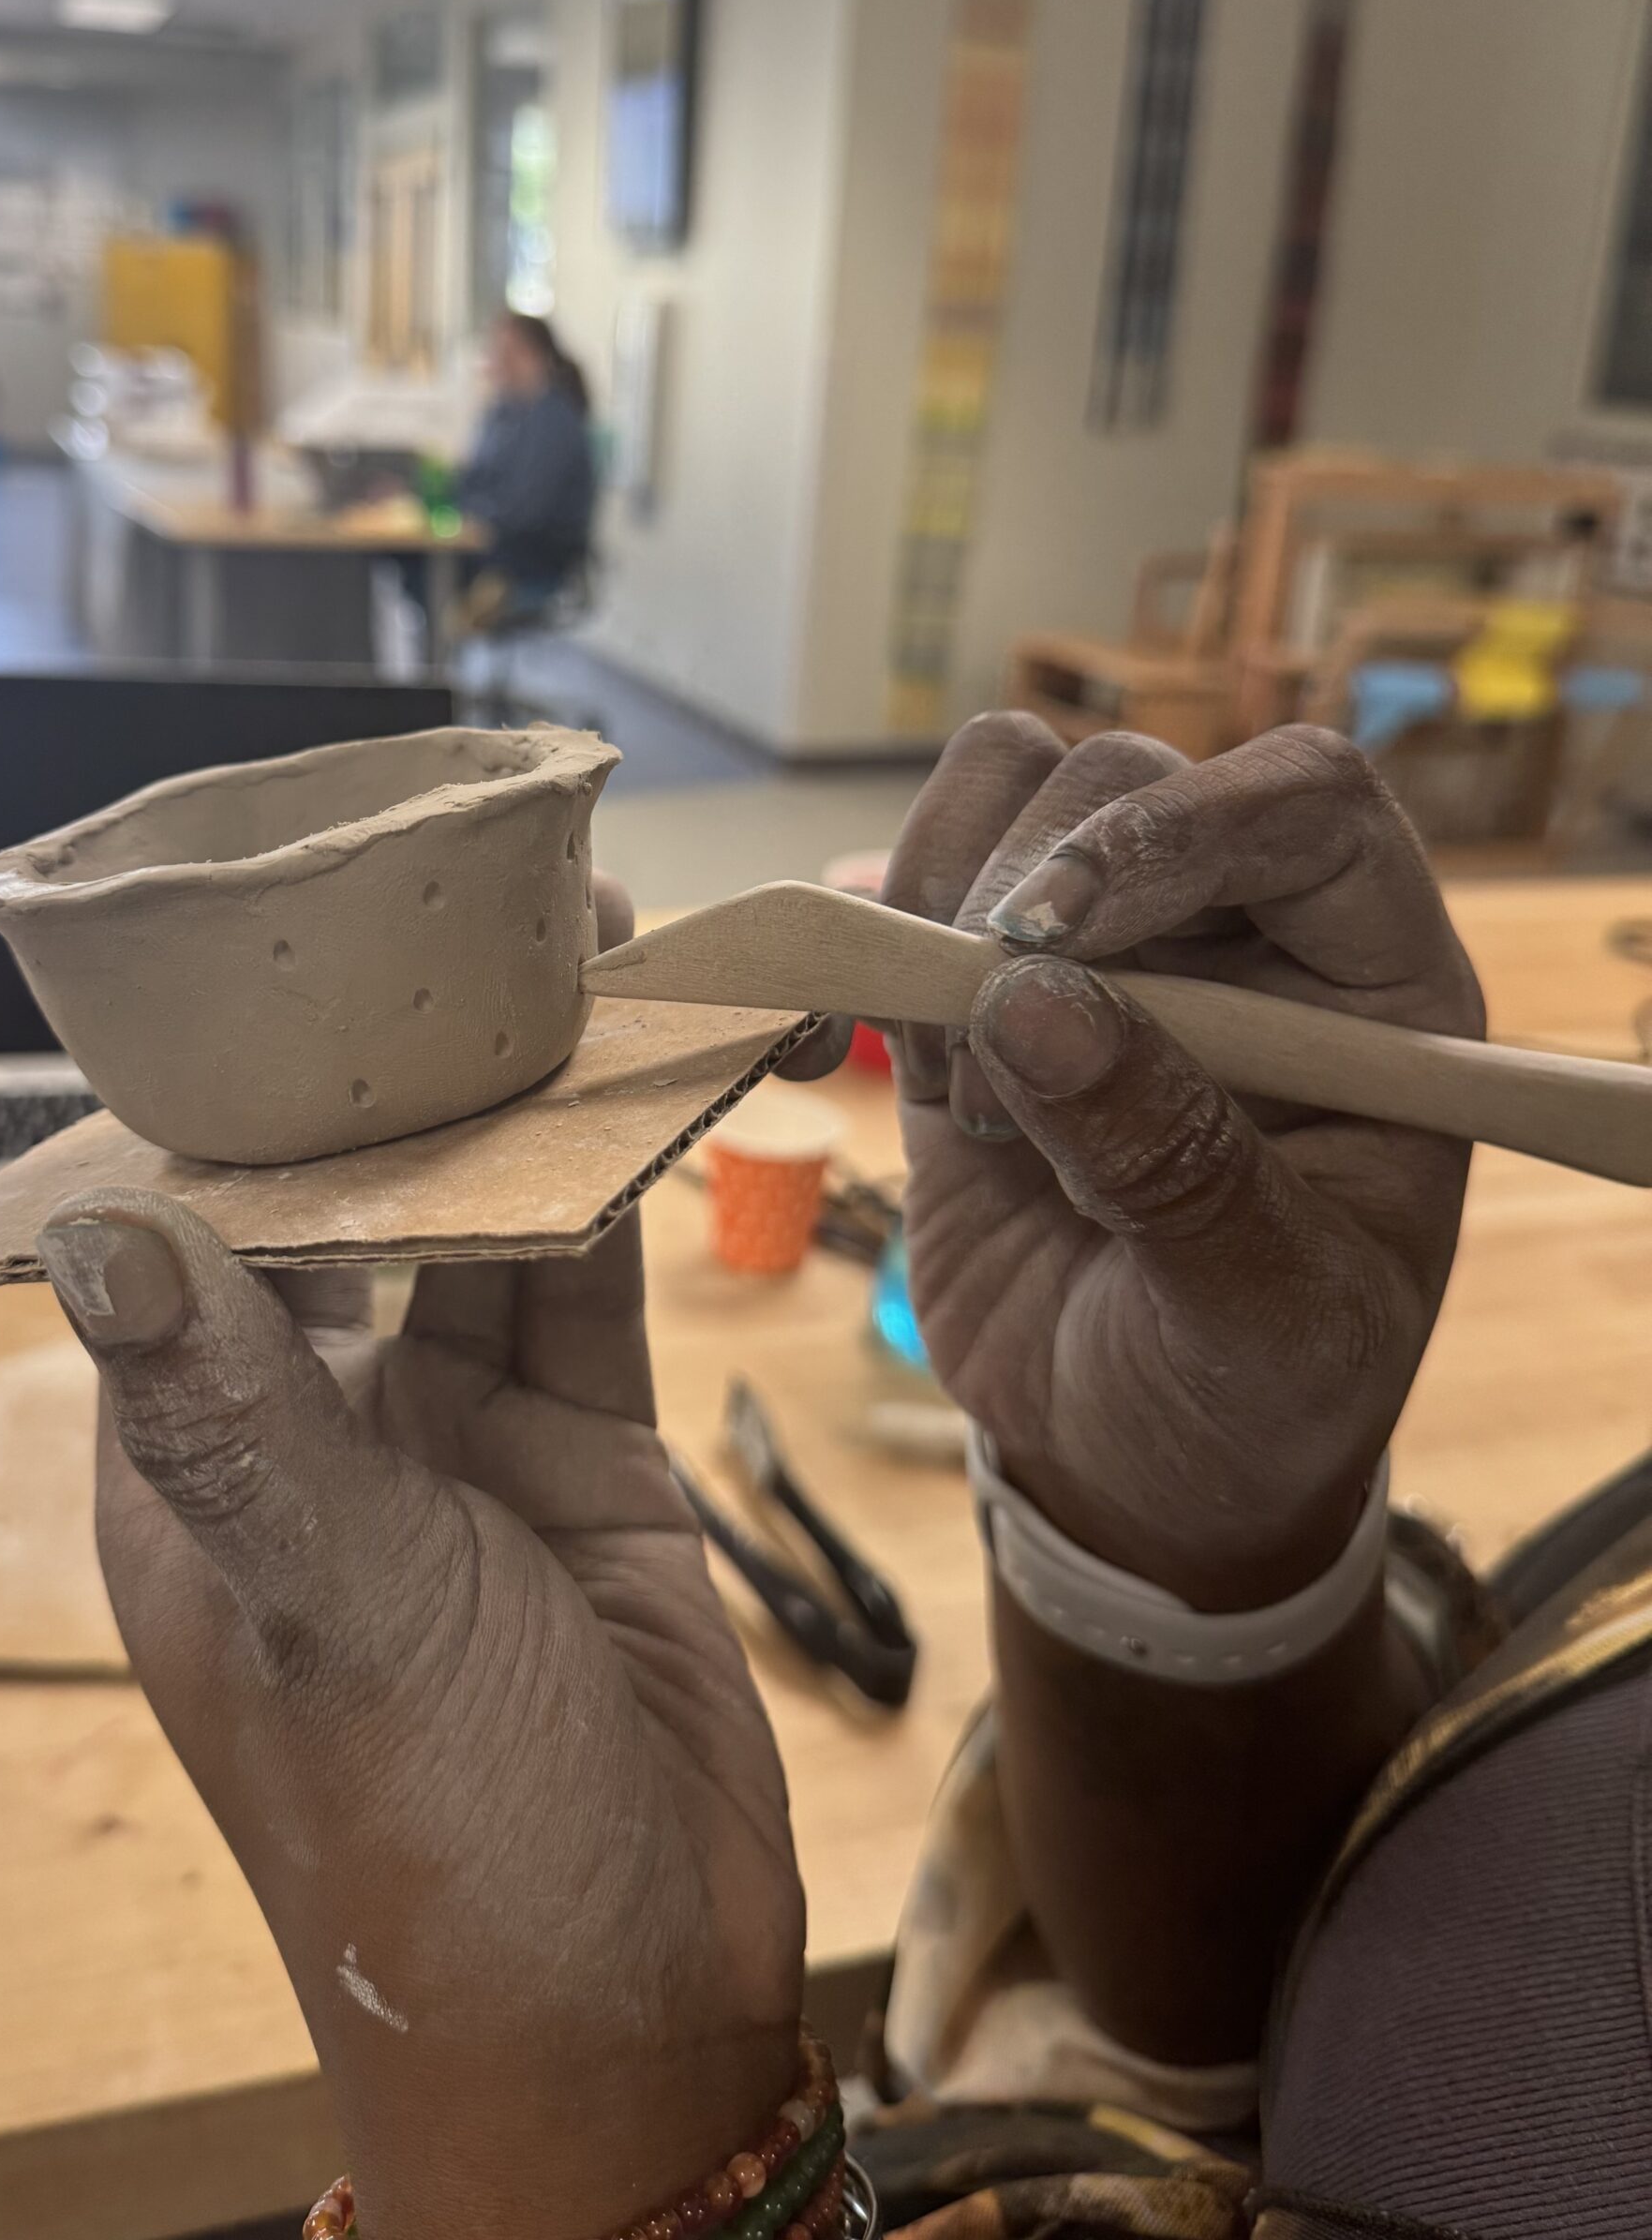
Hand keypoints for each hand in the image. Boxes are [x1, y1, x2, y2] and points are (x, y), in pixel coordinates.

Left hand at [37, 880, 802, 2239]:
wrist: (632, 2018)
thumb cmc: (434, 1845)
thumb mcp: (329, 1612)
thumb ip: (237, 1414)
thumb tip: (98, 1230)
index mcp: (194, 1471)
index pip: (177, 1246)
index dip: (218, 1102)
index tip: (271, 950)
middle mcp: (315, 1440)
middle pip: (343, 1212)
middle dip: (396, 1077)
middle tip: (457, 911)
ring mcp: (457, 1448)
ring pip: (483, 1230)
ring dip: (523, 1109)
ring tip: (571, 950)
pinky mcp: (585, 1462)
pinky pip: (593, 1289)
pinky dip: (621, 1189)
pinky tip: (645, 1076)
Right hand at [884, 718, 1483, 1611]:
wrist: (1137, 1472)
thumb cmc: (1248, 1403)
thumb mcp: (1257, 1318)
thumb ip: (1172, 1164)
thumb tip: (1031, 1001)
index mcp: (1375, 992)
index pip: (1305, 806)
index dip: (1178, 828)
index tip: (1056, 931)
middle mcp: (1251, 937)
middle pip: (1130, 783)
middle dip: (1028, 899)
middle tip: (986, 1070)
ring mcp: (1115, 949)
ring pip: (1016, 793)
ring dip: (945, 911)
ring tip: (967, 1095)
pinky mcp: (991, 990)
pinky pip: (921, 870)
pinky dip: (880, 933)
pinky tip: (919, 1075)